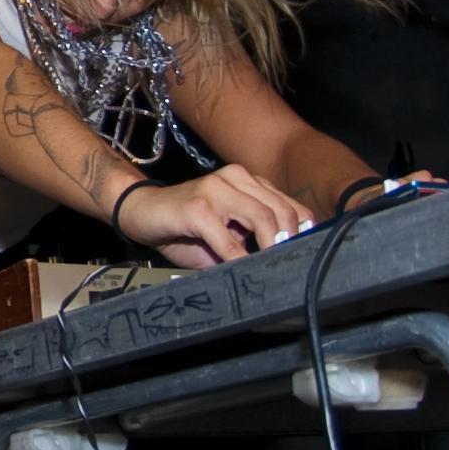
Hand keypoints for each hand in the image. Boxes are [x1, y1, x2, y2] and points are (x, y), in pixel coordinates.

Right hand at [115, 164, 316, 268]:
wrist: (141, 211)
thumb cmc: (185, 227)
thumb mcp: (227, 232)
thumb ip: (253, 239)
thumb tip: (283, 264)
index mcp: (248, 182)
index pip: (291, 205)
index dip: (304, 231)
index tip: (308, 256)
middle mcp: (236, 178)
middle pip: (282, 210)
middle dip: (290, 242)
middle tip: (290, 267)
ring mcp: (217, 189)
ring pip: (262, 217)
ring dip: (271, 247)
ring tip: (270, 268)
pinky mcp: (198, 206)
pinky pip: (227, 238)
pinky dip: (238, 259)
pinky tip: (240, 271)